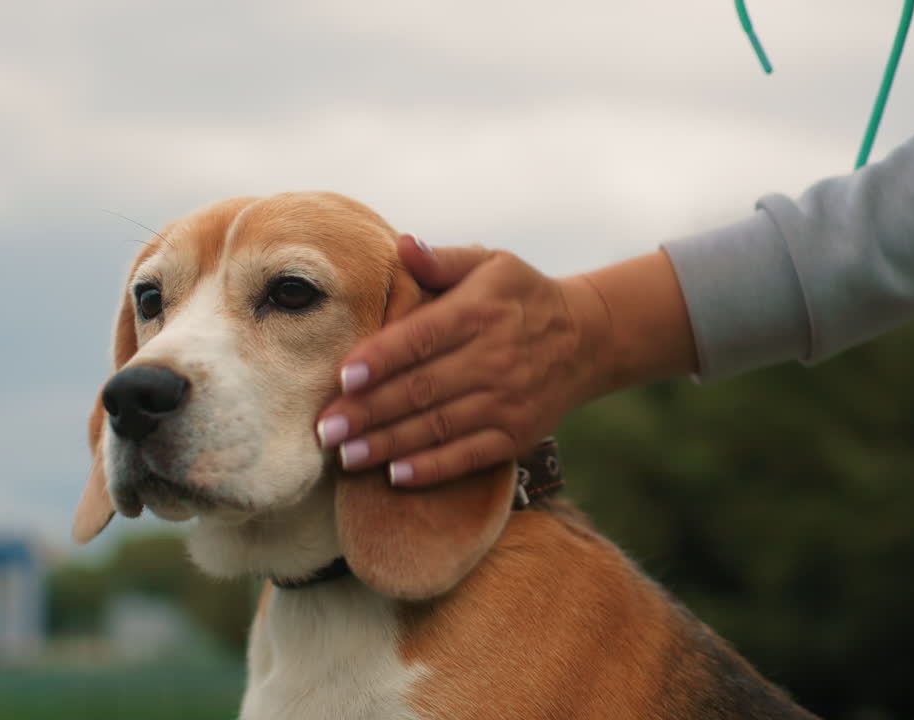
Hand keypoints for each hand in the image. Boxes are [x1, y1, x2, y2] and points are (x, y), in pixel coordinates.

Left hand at [316, 234, 613, 486]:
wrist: (588, 338)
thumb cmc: (521, 296)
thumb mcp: (490, 263)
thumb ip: (442, 260)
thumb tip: (402, 245)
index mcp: (479, 312)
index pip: (421, 338)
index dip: (381, 358)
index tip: (343, 377)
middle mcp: (495, 358)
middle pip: (421, 389)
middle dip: (369, 411)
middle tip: (324, 429)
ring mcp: (508, 401)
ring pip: (438, 427)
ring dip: (389, 444)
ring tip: (346, 456)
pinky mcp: (517, 434)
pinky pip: (469, 456)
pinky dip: (432, 468)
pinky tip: (395, 476)